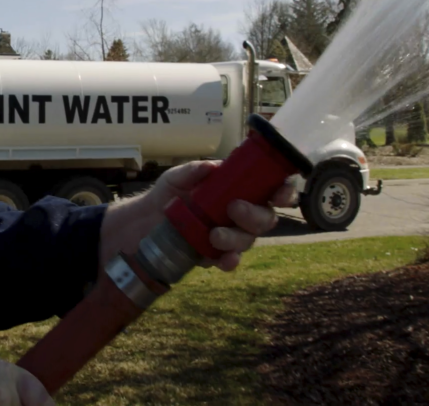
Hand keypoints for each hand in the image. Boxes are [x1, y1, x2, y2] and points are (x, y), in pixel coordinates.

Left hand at [98, 160, 296, 276]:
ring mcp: (230, 235)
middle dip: (255, 215)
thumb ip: (193, 170)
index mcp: (238, 190)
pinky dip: (230, 261)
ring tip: (215, 234)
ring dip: (237, 238)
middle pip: (265, 218)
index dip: (283, 192)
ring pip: (249, 240)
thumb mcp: (177, 177)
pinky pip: (230, 260)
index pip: (270, 190)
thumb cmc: (168, 194)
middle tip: (234, 208)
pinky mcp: (216, 254)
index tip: (279, 194)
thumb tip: (211, 167)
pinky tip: (224, 260)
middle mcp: (240, 213)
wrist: (144, 221)